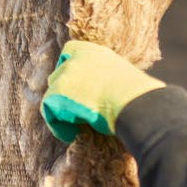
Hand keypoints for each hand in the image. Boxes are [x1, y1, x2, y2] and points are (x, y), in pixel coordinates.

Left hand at [41, 41, 164, 142]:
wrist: (135, 103)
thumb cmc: (138, 98)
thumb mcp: (123, 79)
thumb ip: (108, 80)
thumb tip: (111, 96)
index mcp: (94, 51)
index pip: (69, 51)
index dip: (67, 68)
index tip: (73, 86)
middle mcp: (76, 59)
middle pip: (57, 76)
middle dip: (64, 94)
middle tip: (76, 112)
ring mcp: (65, 75)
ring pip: (52, 95)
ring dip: (62, 111)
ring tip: (76, 127)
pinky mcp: (57, 94)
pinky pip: (48, 112)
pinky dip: (57, 126)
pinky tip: (71, 135)